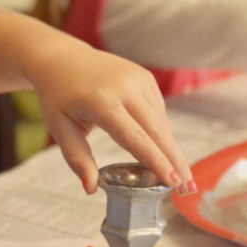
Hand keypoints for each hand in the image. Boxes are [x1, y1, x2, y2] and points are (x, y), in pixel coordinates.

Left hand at [28, 38, 194, 194]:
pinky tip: (160, 147)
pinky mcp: (144, 77)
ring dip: (170, 149)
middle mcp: (125, 87)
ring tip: (179, 175)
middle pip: (157, 131)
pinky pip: (157, 110)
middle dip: (175, 161)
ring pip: (160, 122)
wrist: (61, 58)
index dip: (156, 161)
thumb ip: (77, 158)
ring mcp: (137, 79)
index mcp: (102, 102)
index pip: (135, 138)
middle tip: (189, 189)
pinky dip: (160, 131)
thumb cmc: (58, 96)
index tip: (173, 182)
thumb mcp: (60, 127)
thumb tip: (91, 188)